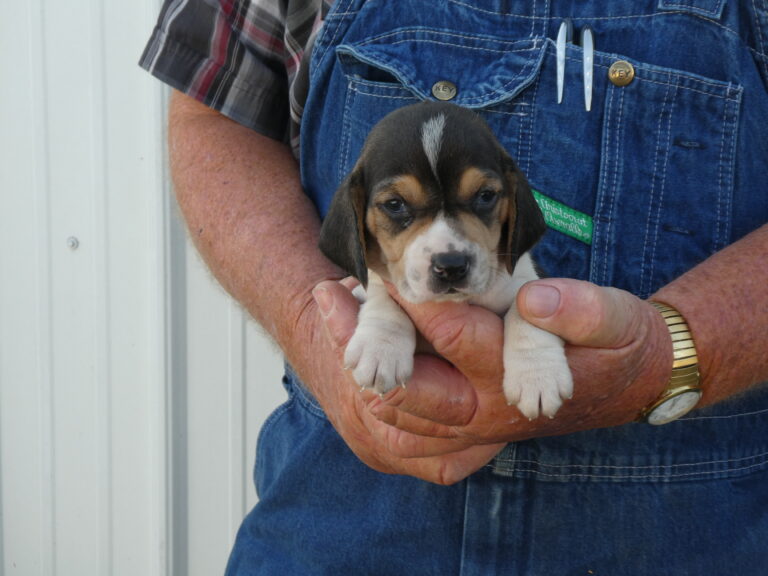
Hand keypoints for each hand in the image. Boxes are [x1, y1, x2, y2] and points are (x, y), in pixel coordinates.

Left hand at [318, 278, 673, 479]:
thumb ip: (582, 311)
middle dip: (368, 337)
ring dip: (363, 357)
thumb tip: (533, 299)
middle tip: (331, 291)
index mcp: (516, 378)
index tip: (384, 263)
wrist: (626, 385)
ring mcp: (469, 423)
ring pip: (399, 408)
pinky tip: (353, 341)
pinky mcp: (460, 424)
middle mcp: (485, 411)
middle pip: (411, 386)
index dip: (418, 300)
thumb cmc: (621, 345)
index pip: (455, 336)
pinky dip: (376, 376)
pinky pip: (404, 417)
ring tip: (330, 304)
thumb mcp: (617, 320)